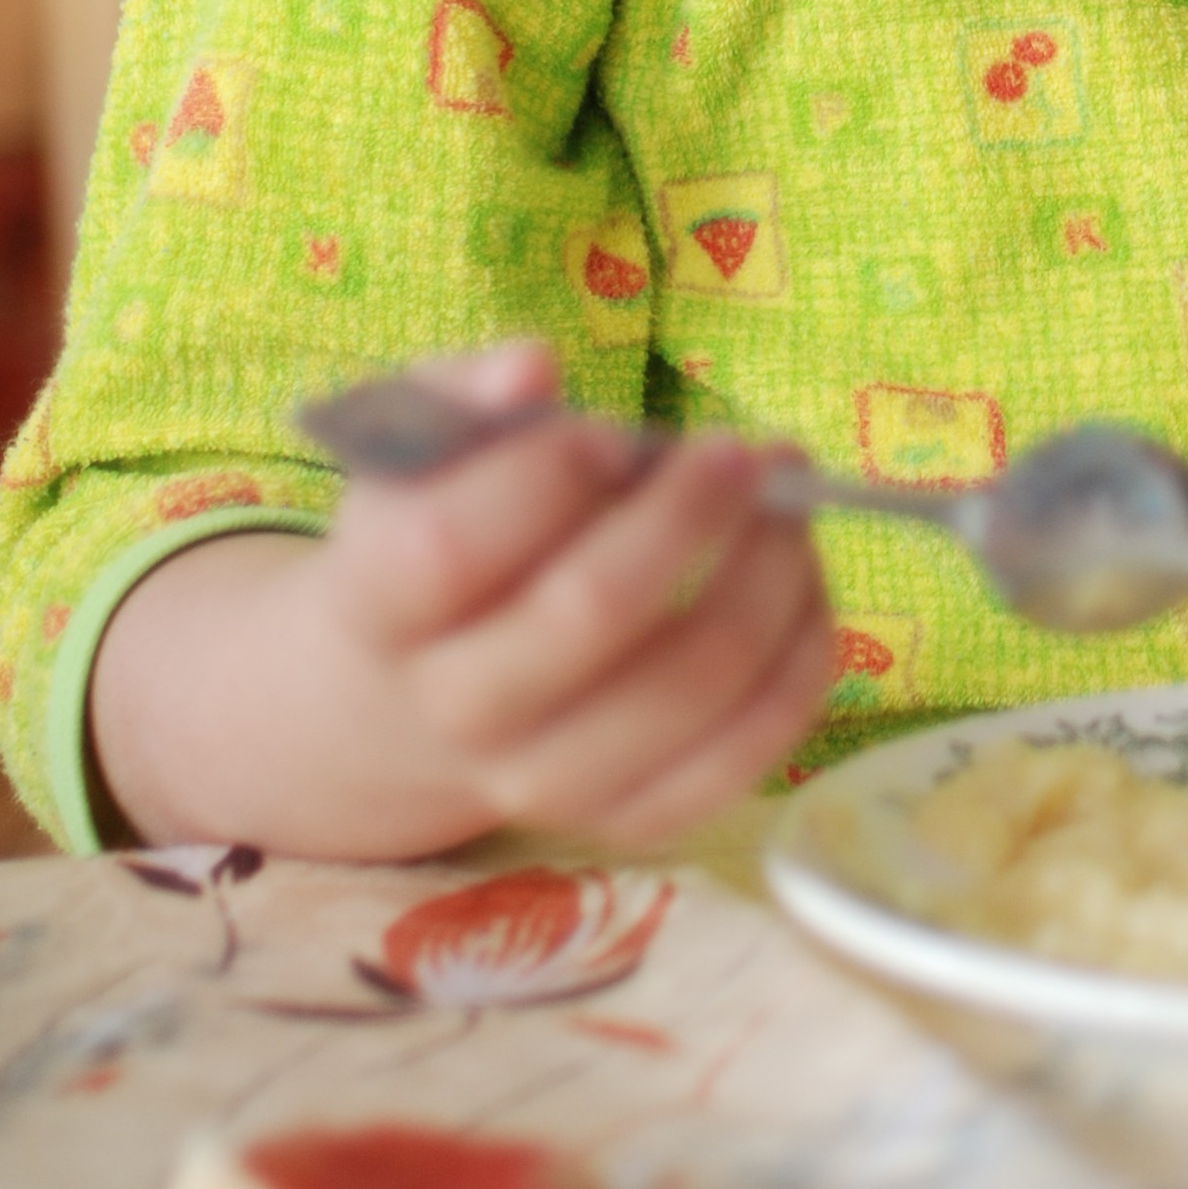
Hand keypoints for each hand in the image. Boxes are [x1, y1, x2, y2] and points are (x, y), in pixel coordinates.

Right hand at [93, 342, 833, 856]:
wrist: (407, 698)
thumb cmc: (437, 528)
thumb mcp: (423, 446)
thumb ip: (468, 393)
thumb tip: (531, 369)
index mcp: (384, 604)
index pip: (452, 549)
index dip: (545, 475)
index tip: (610, 432)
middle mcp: (456, 709)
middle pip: (586, 616)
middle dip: (686, 514)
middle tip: (740, 450)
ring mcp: (543, 780)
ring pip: (684, 689)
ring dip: (767, 578)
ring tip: (789, 502)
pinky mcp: (629, 819)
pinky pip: (741, 759)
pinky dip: (797, 664)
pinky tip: (803, 585)